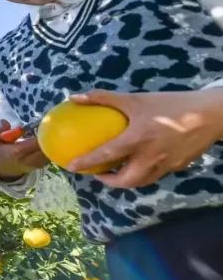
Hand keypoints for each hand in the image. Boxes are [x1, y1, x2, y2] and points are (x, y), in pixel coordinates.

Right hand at [0, 120, 49, 179]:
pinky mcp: (40, 165)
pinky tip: (48, 141)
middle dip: (49, 137)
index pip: (35, 142)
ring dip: (51, 143)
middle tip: (47, 127)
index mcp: (16, 152)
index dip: (41, 133)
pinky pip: (50, 156)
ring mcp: (36, 164)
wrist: (1, 171)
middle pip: (46, 148)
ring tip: (48, 133)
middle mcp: (28, 160)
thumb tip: (5, 122)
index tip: (42, 124)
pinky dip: (51, 148)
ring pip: (50, 153)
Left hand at [67, 88, 222, 187]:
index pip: (107, 155)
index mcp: (138, 140)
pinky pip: (157, 174)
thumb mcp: (136, 99)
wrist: (212, 114)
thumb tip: (75, 97)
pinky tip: (140, 162)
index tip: (71, 167)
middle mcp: (151, 157)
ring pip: (142, 181)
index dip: (87, 163)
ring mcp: (166, 165)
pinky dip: (144, 172)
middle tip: (98, 174)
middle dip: (109, 182)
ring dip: (127, 180)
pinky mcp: (178, 166)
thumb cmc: (170, 104)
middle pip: (126, 181)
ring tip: (117, 171)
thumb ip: (104, 98)